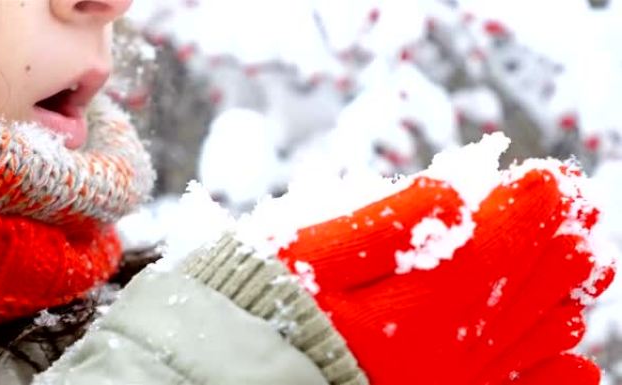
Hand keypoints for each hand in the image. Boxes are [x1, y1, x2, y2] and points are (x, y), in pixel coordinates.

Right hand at [279, 167, 612, 384]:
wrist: (253, 376)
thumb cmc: (271, 309)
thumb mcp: (313, 255)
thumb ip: (386, 224)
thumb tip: (454, 193)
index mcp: (417, 307)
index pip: (498, 245)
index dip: (531, 207)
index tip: (551, 178)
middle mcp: (448, 351)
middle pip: (525, 287)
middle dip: (559, 240)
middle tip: (583, 208)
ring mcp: (451, 382)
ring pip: (532, 334)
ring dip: (564, 291)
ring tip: (590, 258)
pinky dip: (553, 372)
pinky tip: (575, 359)